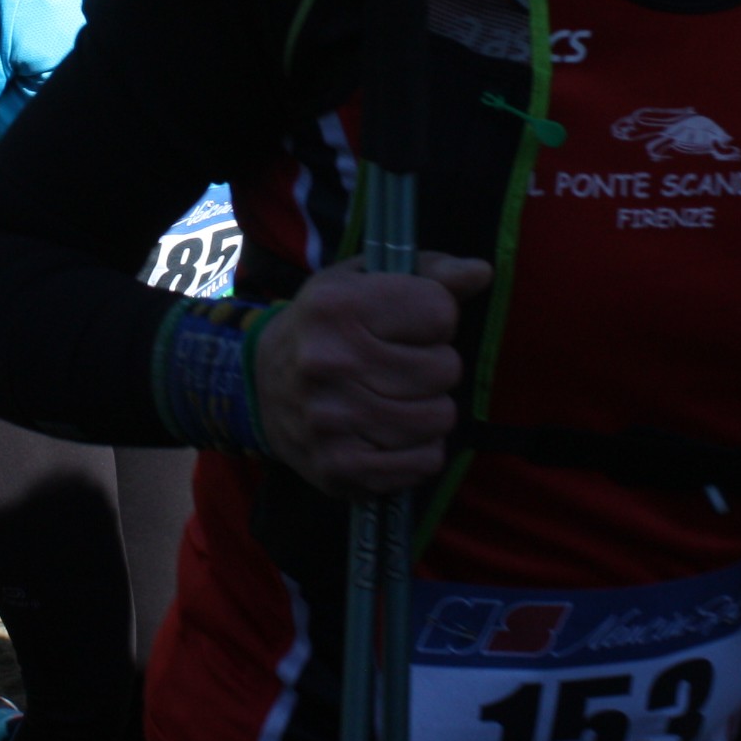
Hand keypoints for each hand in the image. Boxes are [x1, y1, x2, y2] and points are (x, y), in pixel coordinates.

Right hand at [254, 254, 490, 499]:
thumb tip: (481, 273)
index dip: (435, 317)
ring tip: (398, 398)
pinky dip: (420, 449)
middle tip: (403, 365)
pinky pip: (425, 462)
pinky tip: (394, 433)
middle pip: (444, 369)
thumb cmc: (325, 327)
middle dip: (434, 366)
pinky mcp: (341, 467)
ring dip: (429, 409)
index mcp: (335, 307)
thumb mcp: (362, 281)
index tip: (410, 324)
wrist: (259, 386)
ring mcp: (333, 421)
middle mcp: (329, 363)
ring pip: (440, 418)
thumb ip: (429, 272)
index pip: (440, 311)